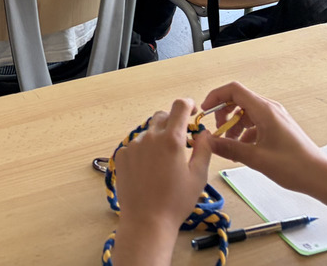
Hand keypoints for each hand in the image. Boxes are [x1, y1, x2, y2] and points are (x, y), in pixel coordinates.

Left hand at [110, 99, 213, 259]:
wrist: (146, 222)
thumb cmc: (176, 202)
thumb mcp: (198, 176)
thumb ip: (204, 150)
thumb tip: (204, 133)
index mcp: (171, 139)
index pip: (180, 106)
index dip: (188, 104)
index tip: (193, 111)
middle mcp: (150, 137)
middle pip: (162, 116)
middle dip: (173, 122)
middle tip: (180, 140)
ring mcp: (133, 145)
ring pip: (148, 132)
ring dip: (157, 138)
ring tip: (164, 162)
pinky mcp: (122, 155)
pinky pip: (135, 145)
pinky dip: (144, 151)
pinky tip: (149, 170)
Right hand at [201, 83, 326, 194]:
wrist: (320, 176)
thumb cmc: (292, 166)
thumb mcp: (256, 158)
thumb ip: (229, 148)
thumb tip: (207, 141)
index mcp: (264, 110)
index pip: (234, 90)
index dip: (216, 97)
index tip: (204, 112)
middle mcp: (269, 109)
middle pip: (239, 100)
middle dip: (223, 115)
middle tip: (217, 134)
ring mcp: (275, 118)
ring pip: (246, 114)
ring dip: (234, 127)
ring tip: (229, 148)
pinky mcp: (278, 128)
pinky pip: (255, 124)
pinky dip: (245, 134)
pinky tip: (243, 152)